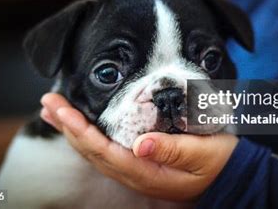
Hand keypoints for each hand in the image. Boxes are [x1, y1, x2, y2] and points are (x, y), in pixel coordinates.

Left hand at [40, 93, 237, 200]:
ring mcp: (135, 169)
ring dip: (72, 129)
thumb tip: (141, 144)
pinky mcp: (139, 161)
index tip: (61, 110)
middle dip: (67, 126)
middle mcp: (135, 172)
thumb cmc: (217, 162)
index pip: (103, 150)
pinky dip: (88, 133)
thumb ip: (173, 149)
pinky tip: (80, 124)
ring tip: (54, 112)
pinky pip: (105, 148)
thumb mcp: (202, 154)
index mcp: (147, 171)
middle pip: (91, 150)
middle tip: (48, 103)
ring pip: (95, 150)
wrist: (228, 174)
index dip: (80, 130)